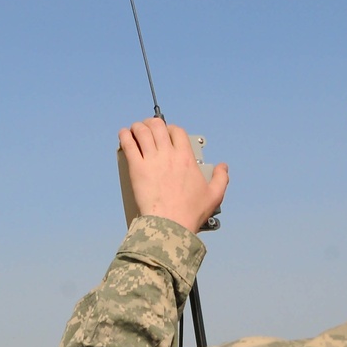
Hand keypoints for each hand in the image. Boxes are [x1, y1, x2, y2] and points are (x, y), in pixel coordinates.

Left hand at [118, 118, 228, 233]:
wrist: (170, 223)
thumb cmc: (190, 211)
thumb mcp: (214, 195)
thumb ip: (221, 178)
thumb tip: (223, 166)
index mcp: (186, 158)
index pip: (177, 131)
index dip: (171, 128)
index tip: (168, 132)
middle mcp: (169, 154)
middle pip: (158, 126)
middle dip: (152, 123)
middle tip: (149, 127)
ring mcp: (151, 160)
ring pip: (142, 132)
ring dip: (137, 127)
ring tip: (135, 129)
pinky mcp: (136, 168)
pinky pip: (128, 145)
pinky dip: (124, 136)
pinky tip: (123, 134)